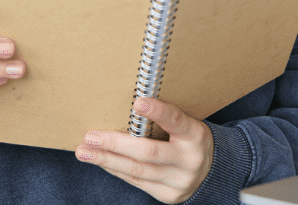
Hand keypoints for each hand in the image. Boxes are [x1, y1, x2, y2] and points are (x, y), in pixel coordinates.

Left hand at [75, 97, 213, 203]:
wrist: (212, 171)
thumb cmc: (189, 140)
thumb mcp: (186, 125)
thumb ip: (164, 120)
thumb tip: (127, 109)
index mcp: (195, 135)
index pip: (176, 121)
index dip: (157, 112)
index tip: (137, 102)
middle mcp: (189, 160)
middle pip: (148, 152)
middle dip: (115, 144)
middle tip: (91, 136)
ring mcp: (179, 181)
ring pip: (137, 171)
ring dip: (107, 160)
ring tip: (85, 152)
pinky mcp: (169, 195)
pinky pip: (137, 182)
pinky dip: (116, 170)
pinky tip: (102, 161)